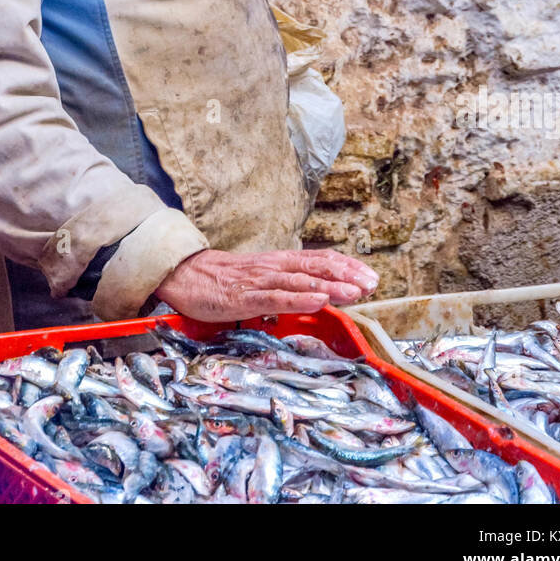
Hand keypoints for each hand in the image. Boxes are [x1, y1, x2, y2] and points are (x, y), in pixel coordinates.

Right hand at [154, 247, 377, 322]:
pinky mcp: (247, 297)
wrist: (186, 275)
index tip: (370, 276)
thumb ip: (287, 282)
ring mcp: (261, 281)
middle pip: (318, 266)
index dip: (347, 266)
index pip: (320, 259)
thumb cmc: (225, 279)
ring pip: (302, 281)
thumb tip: (317, 290)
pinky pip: (277, 298)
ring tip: (355, 292)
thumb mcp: (261, 277)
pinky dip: (300, 299)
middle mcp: (275, 266)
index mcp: (280, 262)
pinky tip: (318, 301)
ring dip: (332, 286)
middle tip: (372, 284)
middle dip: (348, 275)